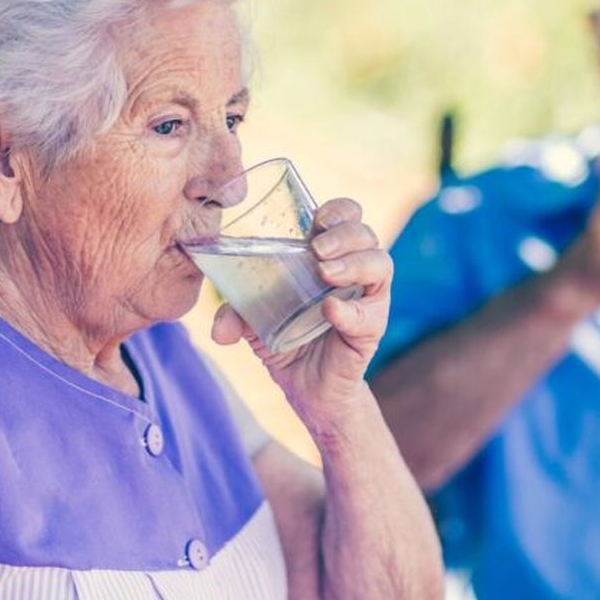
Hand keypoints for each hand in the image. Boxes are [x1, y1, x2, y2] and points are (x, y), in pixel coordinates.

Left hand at [211, 198, 391, 433]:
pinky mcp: (371, 329)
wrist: (306, 389)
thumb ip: (233, 314)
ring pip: (380, 264)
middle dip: (344, 234)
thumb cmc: (284, 339)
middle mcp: (355, 271)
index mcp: (330, 255)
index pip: (348, 216)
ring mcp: (367, 299)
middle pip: (366, 234)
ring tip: (325, 273)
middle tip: (317, 249)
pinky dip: (350, 310)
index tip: (316, 218)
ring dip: (354, 263)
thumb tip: (218, 330)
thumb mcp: (253, 321)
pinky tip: (331, 310)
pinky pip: (370, 314)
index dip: (339, 210)